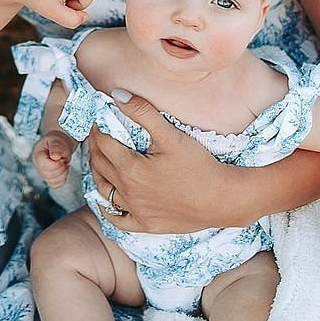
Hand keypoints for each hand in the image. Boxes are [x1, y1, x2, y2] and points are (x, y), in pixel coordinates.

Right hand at [33, 130, 75, 187]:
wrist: (60, 144)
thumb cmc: (57, 141)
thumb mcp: (57, 140)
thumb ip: (56, 147)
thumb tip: (55, 156)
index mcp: (37, 154)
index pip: (44, 165)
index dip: (56, 164)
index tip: (61, 158)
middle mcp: (37, 165)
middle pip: (49, 175)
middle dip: (61, 169)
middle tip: (63, 160)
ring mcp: (42, 173)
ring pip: (53, 182)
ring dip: (62, 174)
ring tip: (63, 164)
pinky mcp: (48, 178)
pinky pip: (55, 185)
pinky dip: (62, 179)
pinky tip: (62, 170)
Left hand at [86, 90, 247, 232]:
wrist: (225, 200)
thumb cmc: (200, 165)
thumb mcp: (170, 135)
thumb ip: (142, 112)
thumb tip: (116, 94)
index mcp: (131, 168)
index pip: (102, 143)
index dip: (98, 127)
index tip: (99, 118)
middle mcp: (129, 192)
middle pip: (99, 164)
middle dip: (94, 145)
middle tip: (97, 133)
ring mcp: (136, 211)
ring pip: (104, 189)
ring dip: (97, 171)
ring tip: (99, 157)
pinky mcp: (146, 225)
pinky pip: (117, 219)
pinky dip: (107, 208)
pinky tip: (105, 198)